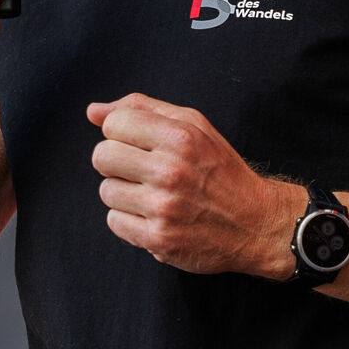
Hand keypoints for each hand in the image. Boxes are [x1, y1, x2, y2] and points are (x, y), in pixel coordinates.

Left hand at [87, 94, 305, 277]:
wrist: (256, 223)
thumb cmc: (221, 170)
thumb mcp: (194, 126)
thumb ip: (143, 110)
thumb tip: (93, 111)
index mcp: (180, 137)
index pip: (113, 124)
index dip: (122, 133)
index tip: (140, 144)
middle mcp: (171, 171)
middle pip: (102, 157)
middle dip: (117, 162)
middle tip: (143, 170)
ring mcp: (163, 208)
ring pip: (106, 191)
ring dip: (124, 193)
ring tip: (153, 195)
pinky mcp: (158, 239)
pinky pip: (114, 222)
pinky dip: (130, 220)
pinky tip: (154, 216)